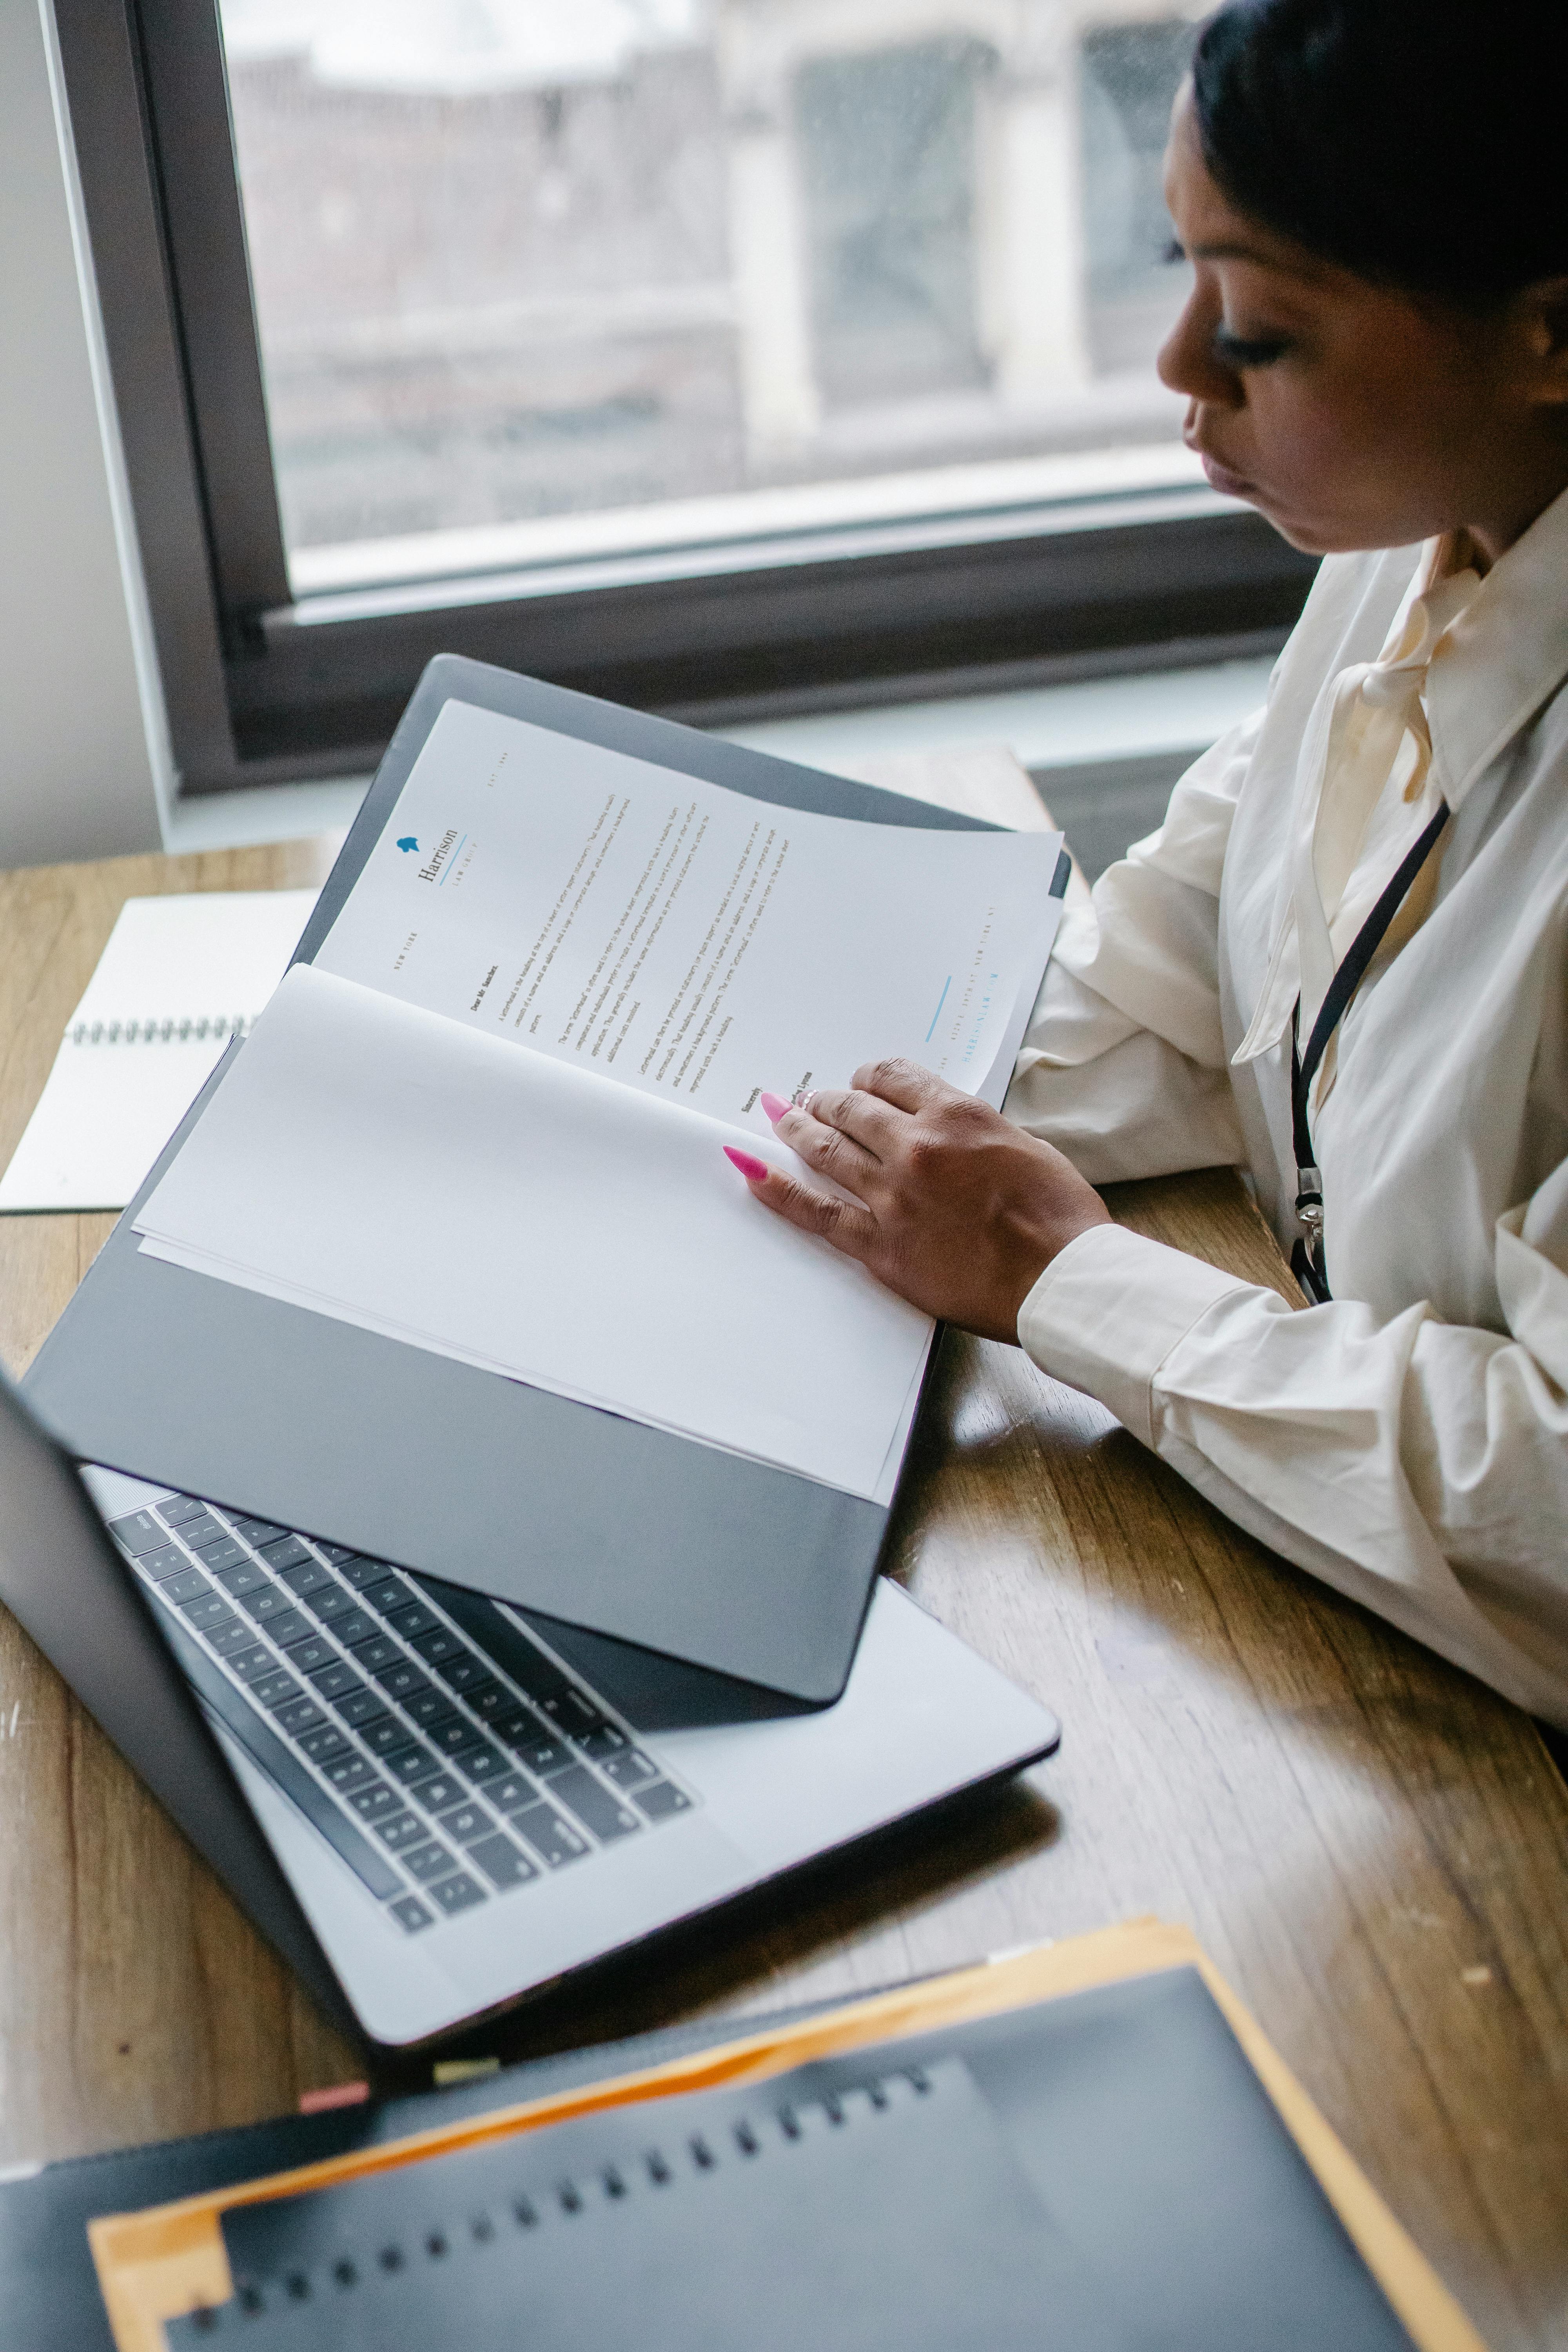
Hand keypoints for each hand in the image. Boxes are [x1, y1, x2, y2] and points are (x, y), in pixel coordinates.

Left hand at [728, 1059, 1110, 1344]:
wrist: (1059, 1278)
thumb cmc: (1059, 1218)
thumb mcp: (1025, 1148)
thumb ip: (976, 1135)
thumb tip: (950, 1137)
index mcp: (956, 1116)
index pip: (894, 1077)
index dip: (872, 1078)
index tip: (863, 1084)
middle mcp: (915, 1147)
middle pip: (852, 1109)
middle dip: (828, 1101)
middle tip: (810, 1099)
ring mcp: (892, 1197)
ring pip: (827, 1150)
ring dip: (798, 1129)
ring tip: (779, 1116)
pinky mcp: (881, 1246)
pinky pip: (817, 1212)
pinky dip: (778, 1189)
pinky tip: (751, 1170)